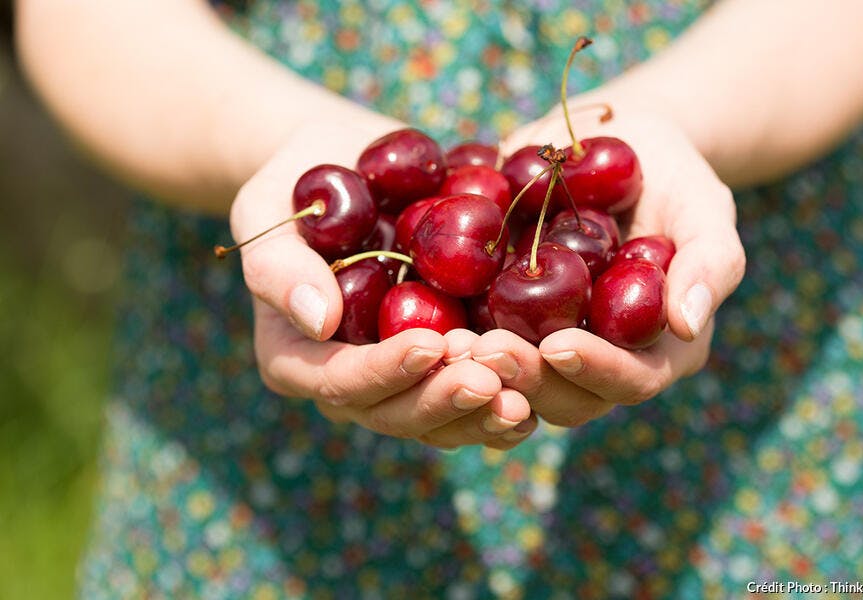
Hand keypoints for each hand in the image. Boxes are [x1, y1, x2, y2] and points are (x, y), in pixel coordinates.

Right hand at [230, 123, 535, 449]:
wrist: (344, 170)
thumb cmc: (294, 187)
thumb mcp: (266, 210)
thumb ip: (278, 265)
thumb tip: (317, 319)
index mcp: (297, 357)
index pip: (338, 382)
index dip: (384, 371)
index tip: (429, 343)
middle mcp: (349, 382)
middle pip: (394, 414)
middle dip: (443, 400)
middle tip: (492, 380)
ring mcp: (398, 378)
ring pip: (439, 421)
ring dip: (481, 413)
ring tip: (525, 395)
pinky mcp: (440, 362)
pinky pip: (471, 400)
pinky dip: (505, 402)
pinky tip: (541, 393)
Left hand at [478, 96, 744, 424]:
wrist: (615, 144)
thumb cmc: (672, 175)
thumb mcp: (702, 205)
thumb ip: (709, 262)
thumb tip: (688, 324)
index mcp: (658, 348)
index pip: (632, 381)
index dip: (595, 371)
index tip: (556, 345)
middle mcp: (603, 360)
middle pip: (565, 397)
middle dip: (524, 378)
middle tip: (481, 349)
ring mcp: (553, 346)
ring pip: (517, 385)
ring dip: (482, 372)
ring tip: (448, 343)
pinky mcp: (511, 323)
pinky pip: (481, 348)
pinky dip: (455, 346)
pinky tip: (425, 326)